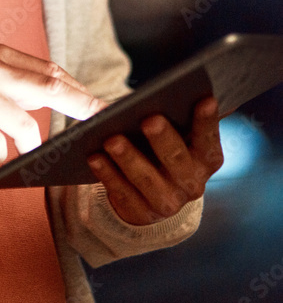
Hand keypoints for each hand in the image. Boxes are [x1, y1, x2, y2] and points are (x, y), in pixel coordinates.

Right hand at [0, 43, 106, 164]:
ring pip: (25, 125)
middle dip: (79, 105)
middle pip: (50, 86)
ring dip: (28, 143)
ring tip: (18, 149)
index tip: (98, 103)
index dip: (77, 88)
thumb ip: (9, 78)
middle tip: (99, 120)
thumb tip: (49, 95)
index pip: (49, 69)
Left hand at [87, 96, 223, 224]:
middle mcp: (192, 184)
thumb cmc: (162, 148)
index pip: (209, 139)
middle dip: (163, 139)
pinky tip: (94, 156)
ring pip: (147, 179)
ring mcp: (167, 203)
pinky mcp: (141, 214)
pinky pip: (122, 193)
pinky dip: (107, 174)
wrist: (150, 193)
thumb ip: (177, 116)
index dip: (208, 122)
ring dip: (129, 158)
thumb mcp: (176, 134)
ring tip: (111, 138)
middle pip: (177, 159)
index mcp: (205, 159)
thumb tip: (169, 88)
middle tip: (149, 119)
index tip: (205, 99)